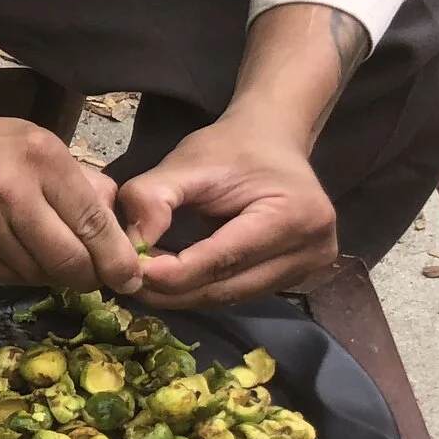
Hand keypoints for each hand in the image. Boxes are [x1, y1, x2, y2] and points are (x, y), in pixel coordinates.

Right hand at [0, 65, 143, 291]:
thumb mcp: (34, 141)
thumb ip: (75, 179)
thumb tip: (112, 218)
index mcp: (38, 160)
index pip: (91, 223)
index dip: (116, 258)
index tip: (130, 276)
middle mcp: (10, 197)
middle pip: (66, 260)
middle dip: (89, 277)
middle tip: (97, 279)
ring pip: (35, 274)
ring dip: (51, 274)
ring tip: (50, 258)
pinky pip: (3, 276)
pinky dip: (19, 272)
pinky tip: (16, 253)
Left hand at [118, 3, 360, 305]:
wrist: (271, 140)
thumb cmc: (230, 148)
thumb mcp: (185, 163)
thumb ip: (152, 198)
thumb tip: (131, 246)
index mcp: (294, 215)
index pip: (221, 261)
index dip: (171, 273)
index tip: (128, 273)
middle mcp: (311, 249)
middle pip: (225, 288)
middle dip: (170, 290)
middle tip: (126, 280)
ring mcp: (308, 268)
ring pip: (228, 298)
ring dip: (181, 294)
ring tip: (144, 278)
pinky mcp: (297, 277)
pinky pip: (236, 294)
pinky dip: (200, 289)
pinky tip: (172, 278)